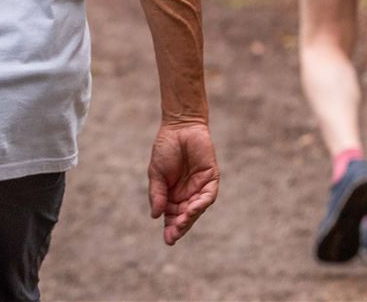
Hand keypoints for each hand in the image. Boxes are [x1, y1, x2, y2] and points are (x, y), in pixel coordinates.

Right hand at [148, 121, 219, 245]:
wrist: (179, 127)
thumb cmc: (166, 148)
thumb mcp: (156, 173)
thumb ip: (157, 194)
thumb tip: (155, 216)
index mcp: (172, 194)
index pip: (172, 216)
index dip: (170, 227)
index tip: (167, 240)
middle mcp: (187, 194)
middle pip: (185, 216)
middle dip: (179, 227)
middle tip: (173, 236)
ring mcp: (200, 188)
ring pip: (196, 209)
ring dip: (188, 219)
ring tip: (180, 226)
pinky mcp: (211, 179)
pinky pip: (207, 197)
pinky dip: (200, 205)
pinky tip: (191, 210)